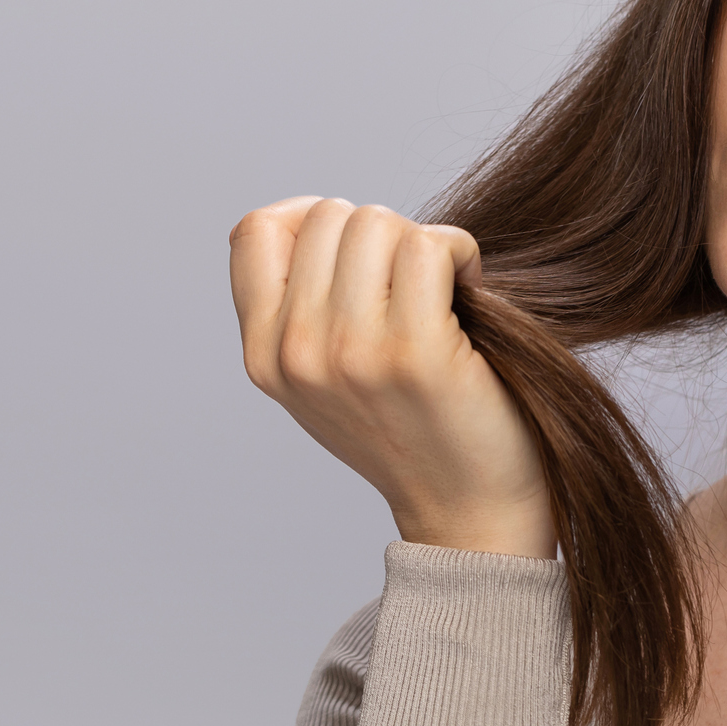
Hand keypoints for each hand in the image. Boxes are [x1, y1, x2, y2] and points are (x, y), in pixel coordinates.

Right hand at [228, 196, 555, 559]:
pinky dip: (460, 252)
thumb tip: (319, 216)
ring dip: (424, 243)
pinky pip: (430, 246)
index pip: (256, 230)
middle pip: (330, 216)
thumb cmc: (411, 426)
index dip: (312, 218)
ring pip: (379, 223)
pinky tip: (471, 289)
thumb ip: (301, 307)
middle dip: (383, 235)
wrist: (469, 509)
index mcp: (264, 356)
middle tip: (415, 285)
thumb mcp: (324, 377)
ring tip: (443, 290)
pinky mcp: (414, 353)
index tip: (361, 253)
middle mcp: (296, 353)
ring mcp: (351, 353)